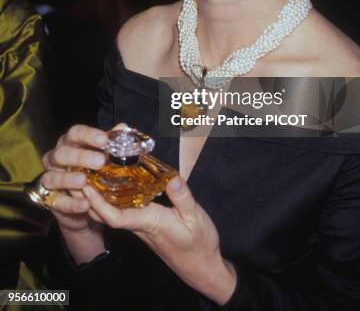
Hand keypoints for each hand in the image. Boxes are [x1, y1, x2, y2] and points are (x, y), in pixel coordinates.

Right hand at [42, 124, 108, 262]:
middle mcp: (55, 159)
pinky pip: (57, 202)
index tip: (104, 140)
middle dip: (80, 157)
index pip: (75, 133)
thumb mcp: (102, 156)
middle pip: (61, 153)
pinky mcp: (50, 201)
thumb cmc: (93, 172)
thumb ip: (110, 142)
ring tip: (84, 181)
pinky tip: (85, 204)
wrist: (83, 204)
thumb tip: (122, 127)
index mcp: (70, 143)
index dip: (88, 135)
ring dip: (68, 179)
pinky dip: (71, 204)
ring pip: (52, 177)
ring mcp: (50, 179)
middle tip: (100, 162)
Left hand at [82, 175, 236, 304]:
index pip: (116, 217)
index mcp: (149, 222)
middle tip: (78, 172)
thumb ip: (182, 196)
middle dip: (89, 196)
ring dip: (98, 196)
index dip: (98, 204)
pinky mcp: (145, 224)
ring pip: (112, 212)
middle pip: (106, 213)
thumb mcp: (195, 216)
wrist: (202, 266)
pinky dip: (112, 198)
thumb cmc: (199, 243)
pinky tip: (112, 184)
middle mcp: (140, 225)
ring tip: (89, 173)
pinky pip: (122, 211)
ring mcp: (141, 226)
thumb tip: (170, 176)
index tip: (86, 187)